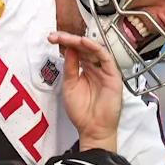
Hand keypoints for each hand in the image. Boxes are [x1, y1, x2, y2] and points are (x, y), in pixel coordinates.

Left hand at [47, 31, 122, 150]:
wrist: (92, 129)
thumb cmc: (81, 111)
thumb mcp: (69, 85)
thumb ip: (69, 67)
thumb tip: (67, 49)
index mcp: (84, 70)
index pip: (76, 51)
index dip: (65, 43)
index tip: (52, 38)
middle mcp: (95, 68)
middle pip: (83, 48)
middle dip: (68, 40)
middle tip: (55, 36)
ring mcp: (104, 71)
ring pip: (93, 50)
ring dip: (79, 41)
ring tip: (65, 37)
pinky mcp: (113, 76)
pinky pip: (105, 58)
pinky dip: (95, 48)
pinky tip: (83, 43)